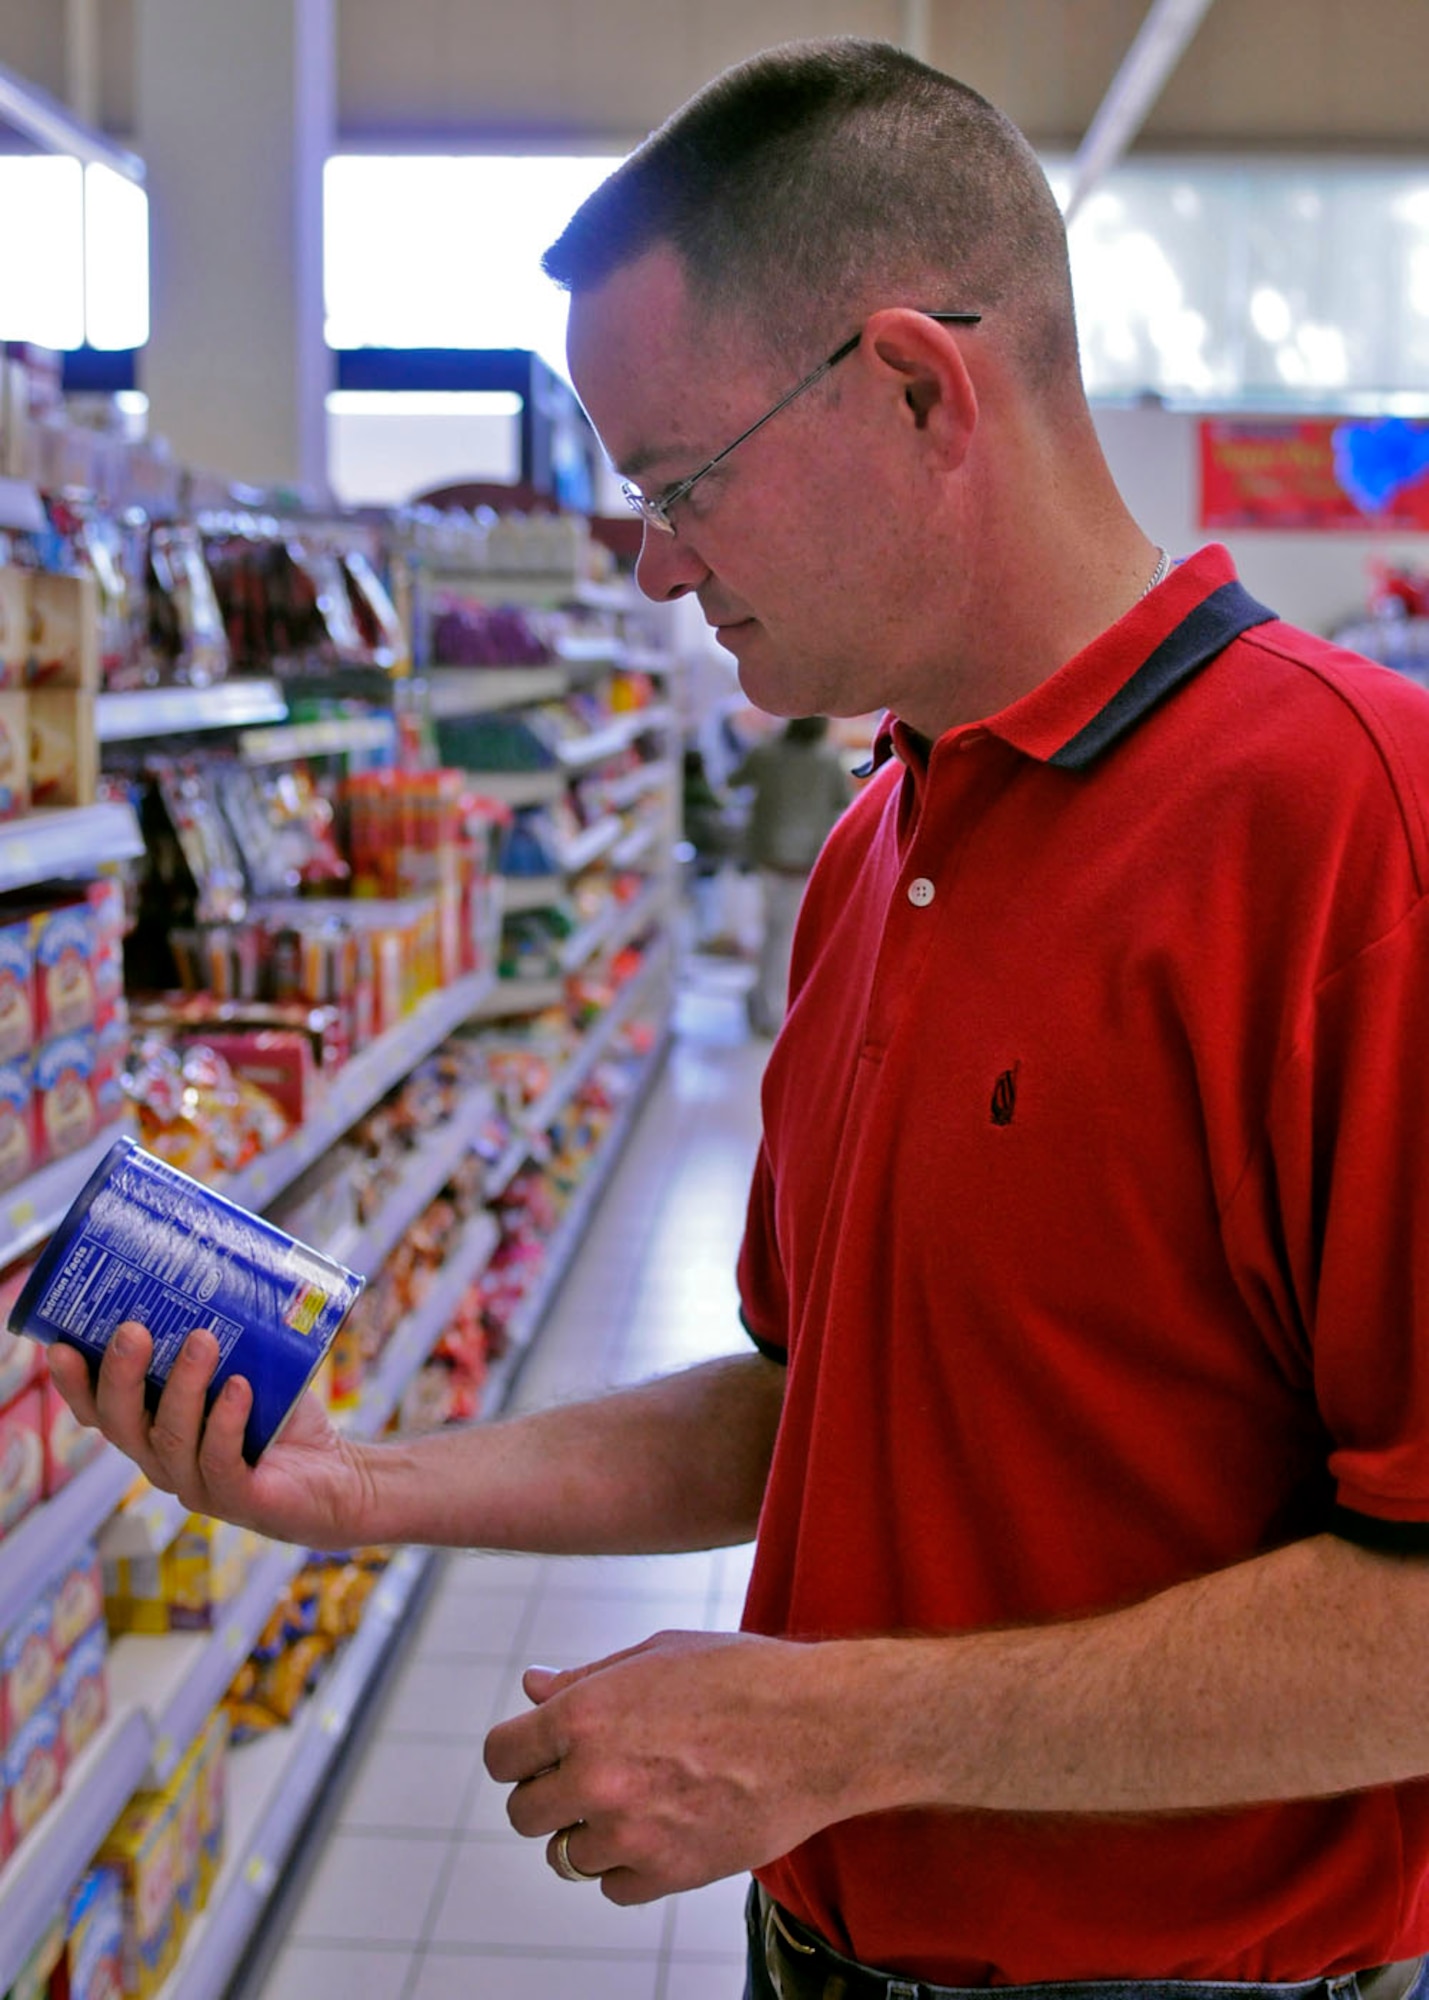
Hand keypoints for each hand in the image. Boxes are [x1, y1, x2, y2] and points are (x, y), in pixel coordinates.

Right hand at [47, 1323, 373, 1549]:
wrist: (337, 1476)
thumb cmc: (281, 1417)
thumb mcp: (247, 1368)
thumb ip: (225, 1330)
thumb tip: (219, 1254)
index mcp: (154, 1430)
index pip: (99, 1412)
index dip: (73, 1384)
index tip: (60, 1344)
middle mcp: (164, 1460)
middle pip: (122, 1425)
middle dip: (121, 1376)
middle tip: (134, 1329)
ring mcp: (198, 1484)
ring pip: (172, 1439)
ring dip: (184, 1387)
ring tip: (202, 1340)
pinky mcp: (239, 1499)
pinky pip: (221, 1462)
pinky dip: (227, 1422)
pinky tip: (240, 1388)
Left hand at [483, 1628, 853, 1903]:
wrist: (820, 1727)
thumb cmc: (742, 1677)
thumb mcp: (656, 1654)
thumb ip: (585, 1679)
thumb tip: (533, 1687)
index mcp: (583, 1715)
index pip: (502, 1757)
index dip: (520, 1753)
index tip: (541, 1753)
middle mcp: (595, 1779)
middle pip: (523, 1814)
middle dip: (549, 1796)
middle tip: (591, 1777)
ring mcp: (630, 1834)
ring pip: (566, 1855)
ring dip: (590, 1832)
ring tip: (638, 1798)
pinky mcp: (668, 1874)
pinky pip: (612, 1887)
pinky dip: (627, 1866)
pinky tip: (660, 1828)